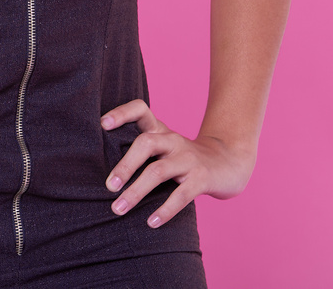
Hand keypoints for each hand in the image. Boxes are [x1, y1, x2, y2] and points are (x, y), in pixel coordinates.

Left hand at [101, 100, 254, 227]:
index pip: (141, 110)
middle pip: (145, 143)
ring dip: (136, 191)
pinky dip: (164, 210)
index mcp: (161, 131)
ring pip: (158, 171)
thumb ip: (141, 151)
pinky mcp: (202, 178)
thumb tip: (104, 172)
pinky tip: (151, 222)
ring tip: (118, 209)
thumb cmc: (186, 159)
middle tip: (109, 186)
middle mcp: (173, 141)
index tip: (102, 124)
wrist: (229, 163)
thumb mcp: (165, 147)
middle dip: (124, 165)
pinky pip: (181, 195)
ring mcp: (188, 159)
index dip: (121, 113)